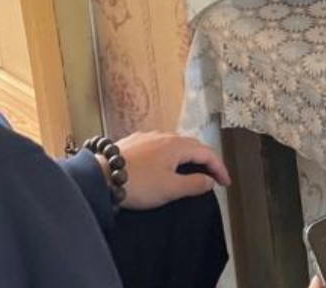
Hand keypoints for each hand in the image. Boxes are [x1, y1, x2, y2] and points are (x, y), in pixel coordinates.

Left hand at [112, 131, 231, 209]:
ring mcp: (147, 137)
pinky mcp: (133, 142)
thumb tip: (209, 180)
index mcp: (177, 145)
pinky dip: (169, 156)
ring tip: (190, 171)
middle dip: (205, 161)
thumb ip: (194, 184)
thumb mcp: (171, 189)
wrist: (100, 178)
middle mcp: (164, 136)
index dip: (219, 168)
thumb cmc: (137, 184)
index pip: (207, 153)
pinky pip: (158, 146)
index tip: (225, 183)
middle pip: (192, 146)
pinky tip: (163, 165)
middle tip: (212, 177)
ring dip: (187, 157)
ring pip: (174, 144)